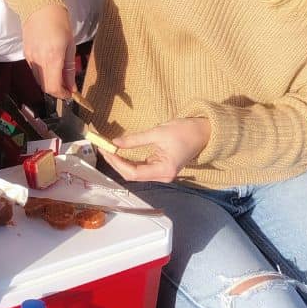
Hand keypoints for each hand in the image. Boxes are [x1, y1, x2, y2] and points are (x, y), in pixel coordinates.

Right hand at [22, 4, 76, 98]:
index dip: (62, 95)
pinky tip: (51, 67)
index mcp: (52, 58)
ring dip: (50, 83)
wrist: (40, 7)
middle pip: (45, 87)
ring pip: (39, 80)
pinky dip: (43, 74)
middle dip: (57, 90)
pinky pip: (35, 71)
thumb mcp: (70, 45)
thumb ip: (70, 68)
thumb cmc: (59, 22)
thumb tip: (72, 85)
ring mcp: (30, 58)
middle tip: (67, 87)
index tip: (70, 94)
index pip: (53, 87)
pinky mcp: (26, 54)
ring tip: (61, 76)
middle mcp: (38, 61)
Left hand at [97, 118, 211, 182]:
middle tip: (103, 148)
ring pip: (135, 173)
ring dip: (120, 162)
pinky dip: (128, 161)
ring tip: (107, 150)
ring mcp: (161, 173)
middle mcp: (163, 176)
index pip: (134, 173)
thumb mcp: (158, 132)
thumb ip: (135, 140)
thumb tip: (115, 142)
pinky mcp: (160, 168)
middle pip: (133, 175)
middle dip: (116, 163)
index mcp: (164, 170)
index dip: (117, 162)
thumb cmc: (184, 131)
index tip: (106, 150)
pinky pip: (140, 168)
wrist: (203, 132)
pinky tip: (118, 153)